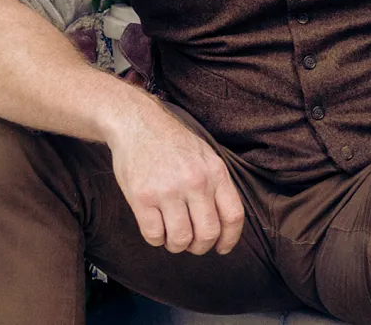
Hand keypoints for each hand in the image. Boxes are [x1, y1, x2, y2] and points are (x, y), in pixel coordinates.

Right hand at [103, 106, 244, 255]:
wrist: (136, 123)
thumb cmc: (171, 142)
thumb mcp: (205, 156)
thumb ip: (217, 185)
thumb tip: (224, 223)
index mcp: (215, 172)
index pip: (233, 216)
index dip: (229, 239)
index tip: (221, 248)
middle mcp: (195, 182)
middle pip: (208, 233)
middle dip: (200, 247)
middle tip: (191, 245)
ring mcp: (167, 190)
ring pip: (180, 239)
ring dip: (176, 245)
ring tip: (171, 236)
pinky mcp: (142, 197)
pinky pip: (154, 235)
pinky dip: (156, 239)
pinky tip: (155, 227)